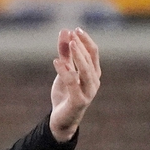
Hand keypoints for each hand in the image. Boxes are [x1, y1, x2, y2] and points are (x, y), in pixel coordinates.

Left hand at [49, 27, 100, 141]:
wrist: (61, 119)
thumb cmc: (65, 94)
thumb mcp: (64, 71)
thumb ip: (65, 54)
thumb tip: (65, 32)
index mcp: (93, 73)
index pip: (93, 53)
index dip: (86, 40)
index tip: (75, 30)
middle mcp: (94, 82)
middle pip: (90, 60)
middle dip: (82, 46)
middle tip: (72, 34)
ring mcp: (88, 92)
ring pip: (86, 71)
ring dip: (78, 56)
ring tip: (70, 43)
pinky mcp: (78, 101)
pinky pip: (72, 83)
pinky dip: (65, 71)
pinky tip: (56, 61)